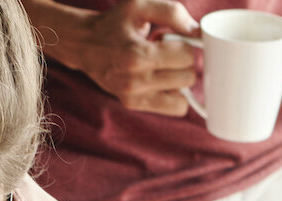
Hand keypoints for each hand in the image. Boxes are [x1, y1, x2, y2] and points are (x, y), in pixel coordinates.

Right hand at [61, 0, 200, 115]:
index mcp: (137, 55)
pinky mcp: (133, 104)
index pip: (186, 57)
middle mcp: (135, 81)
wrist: (84, 44)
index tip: (175, 40)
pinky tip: (162, 80)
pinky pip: (174, 108)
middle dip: (183, 63)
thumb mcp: (140, 6)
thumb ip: (172, 12)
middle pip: (187, 77)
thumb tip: (197, 32)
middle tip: (168, 53)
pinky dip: (174, 95)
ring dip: (179, 80)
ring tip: (162, 67)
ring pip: (183, 97)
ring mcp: (134, 97)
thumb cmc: (114, 23)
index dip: (187, 45)